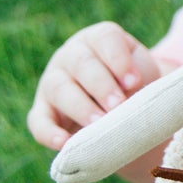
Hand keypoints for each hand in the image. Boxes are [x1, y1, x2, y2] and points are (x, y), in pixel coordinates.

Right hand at [27, 22, 161, 152]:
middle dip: (101, 85)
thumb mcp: (142, 78)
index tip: (134, 82)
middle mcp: (71, 56)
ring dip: (80, 107)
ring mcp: (52, 82)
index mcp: (98, 40)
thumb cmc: (135, 87)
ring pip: (59, 89)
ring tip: (99, 124)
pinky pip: (39, 121)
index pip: (105, 39)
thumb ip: (140, 82)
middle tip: (118, 105)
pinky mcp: (42, 112)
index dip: (119, 59)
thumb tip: (136, 98)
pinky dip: (49, 133)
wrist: (122, 109)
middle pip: (82, 63)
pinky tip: (65, 143)